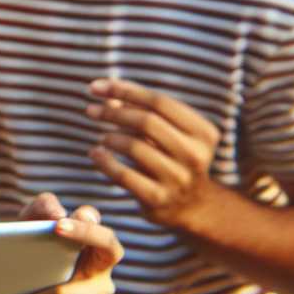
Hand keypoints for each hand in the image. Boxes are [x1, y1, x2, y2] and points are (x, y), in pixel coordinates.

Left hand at [0, 196, 122, 293]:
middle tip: (39, 253)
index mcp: (86, 232)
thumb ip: (39, 209)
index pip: (93, 220)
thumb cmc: (23, 255)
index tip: (56, 226)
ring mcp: (104, 288)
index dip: (82, 226)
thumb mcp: (22, 229)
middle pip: (107, 247)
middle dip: (80, 243)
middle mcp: (103, 259)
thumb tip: (57, 213)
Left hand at [86, 77, 221, 229]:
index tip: (96, 87)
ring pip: (134, 146)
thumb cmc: (173, 158)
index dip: (125, 90)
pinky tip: (95, 154)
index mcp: (203, 132)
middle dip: (113, 112)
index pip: (160, 102)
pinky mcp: (158, 199)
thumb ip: (140, 109)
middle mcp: (195, 155)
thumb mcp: (167, 133)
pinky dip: (104, 161)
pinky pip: (123, 175)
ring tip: (102, 136)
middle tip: (91, 110)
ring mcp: (178, 179)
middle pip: (147, 122)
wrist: (191, 206)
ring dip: (110, 137)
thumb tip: (102, 89)